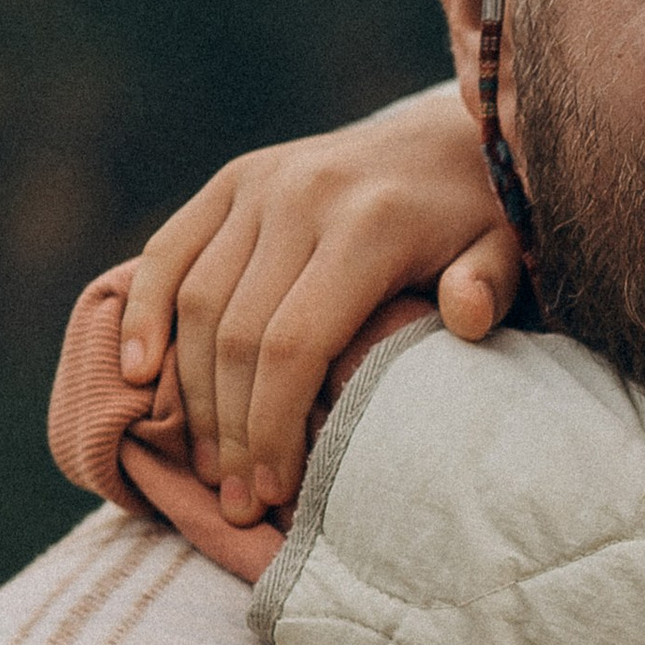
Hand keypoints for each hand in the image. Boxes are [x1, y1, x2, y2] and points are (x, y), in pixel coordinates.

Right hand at [117, 84, 518, 521]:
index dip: (273, 427)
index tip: (273, 493)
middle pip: (238, 335)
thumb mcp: (505, 251)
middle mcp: (303, 195)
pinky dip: (144, 313)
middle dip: (232, 429)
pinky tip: (138, 375)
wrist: (448, 144)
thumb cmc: (480, 225)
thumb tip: (467, 316)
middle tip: (238, 500)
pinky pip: (168, 251)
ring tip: (209, 465)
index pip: (294, 345)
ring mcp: (261, 182)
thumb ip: (490, 286)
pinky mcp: (234, 178)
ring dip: (193, 392)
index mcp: (368, 223)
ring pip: (197, 302)